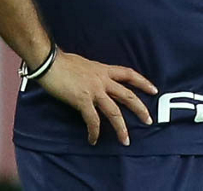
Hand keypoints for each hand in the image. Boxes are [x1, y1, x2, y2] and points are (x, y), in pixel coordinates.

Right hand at [36, 50, 157, 145]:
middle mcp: (102, 80)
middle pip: (127, 95)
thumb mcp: (85, 64)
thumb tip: (94, 80)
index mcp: (103, 70)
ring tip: (125, 140)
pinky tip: (93, 140)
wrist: (49, 62)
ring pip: (114, 111)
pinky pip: (92, 120)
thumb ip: (93, 73)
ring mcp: (93, 90)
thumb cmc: (62, 61)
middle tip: (148, 120)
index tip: (153, 89)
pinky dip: (94, 132)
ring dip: (121, 128)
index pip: (128, 74)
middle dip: (140, 108)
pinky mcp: (82, 100)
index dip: (142, 82)